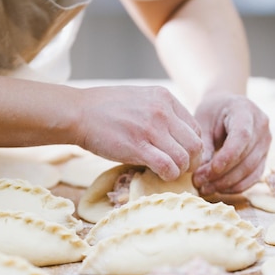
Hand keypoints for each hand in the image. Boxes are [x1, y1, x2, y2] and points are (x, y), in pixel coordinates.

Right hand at [74, 85, 203, 180]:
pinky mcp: (138, 147)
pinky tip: (159, 175)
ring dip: (179, 170)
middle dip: (191, 161)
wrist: (78, 112)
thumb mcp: (140, 98)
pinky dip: (168, 176)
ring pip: (184, 158)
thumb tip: (176, 135)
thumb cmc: (106, 108)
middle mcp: (162, 111)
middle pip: (195, 145)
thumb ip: (161, 111)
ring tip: (167, 172)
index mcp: (165, 98)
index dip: (191, 146)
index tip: (181, 155)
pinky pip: (167, 167)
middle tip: (179, 168)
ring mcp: (151, 129)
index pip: (195, 128)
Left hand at [192, 92, 270, 194]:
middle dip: (221, 174)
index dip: (228, 155)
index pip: (242, 136)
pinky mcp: (264, 156)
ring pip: (250, 170)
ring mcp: (266, 142)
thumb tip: (201, 173)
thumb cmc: (212, 113)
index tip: (211, 169)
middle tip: (198, 182)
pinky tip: (218, 189)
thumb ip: (203, 145)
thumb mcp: (203, 122)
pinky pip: (254, 176)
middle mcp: (261, 126)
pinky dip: (236, 186)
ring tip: (204, 188)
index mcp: (245, 110)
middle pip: (246, 157)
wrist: (228, 107)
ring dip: (227, 183)